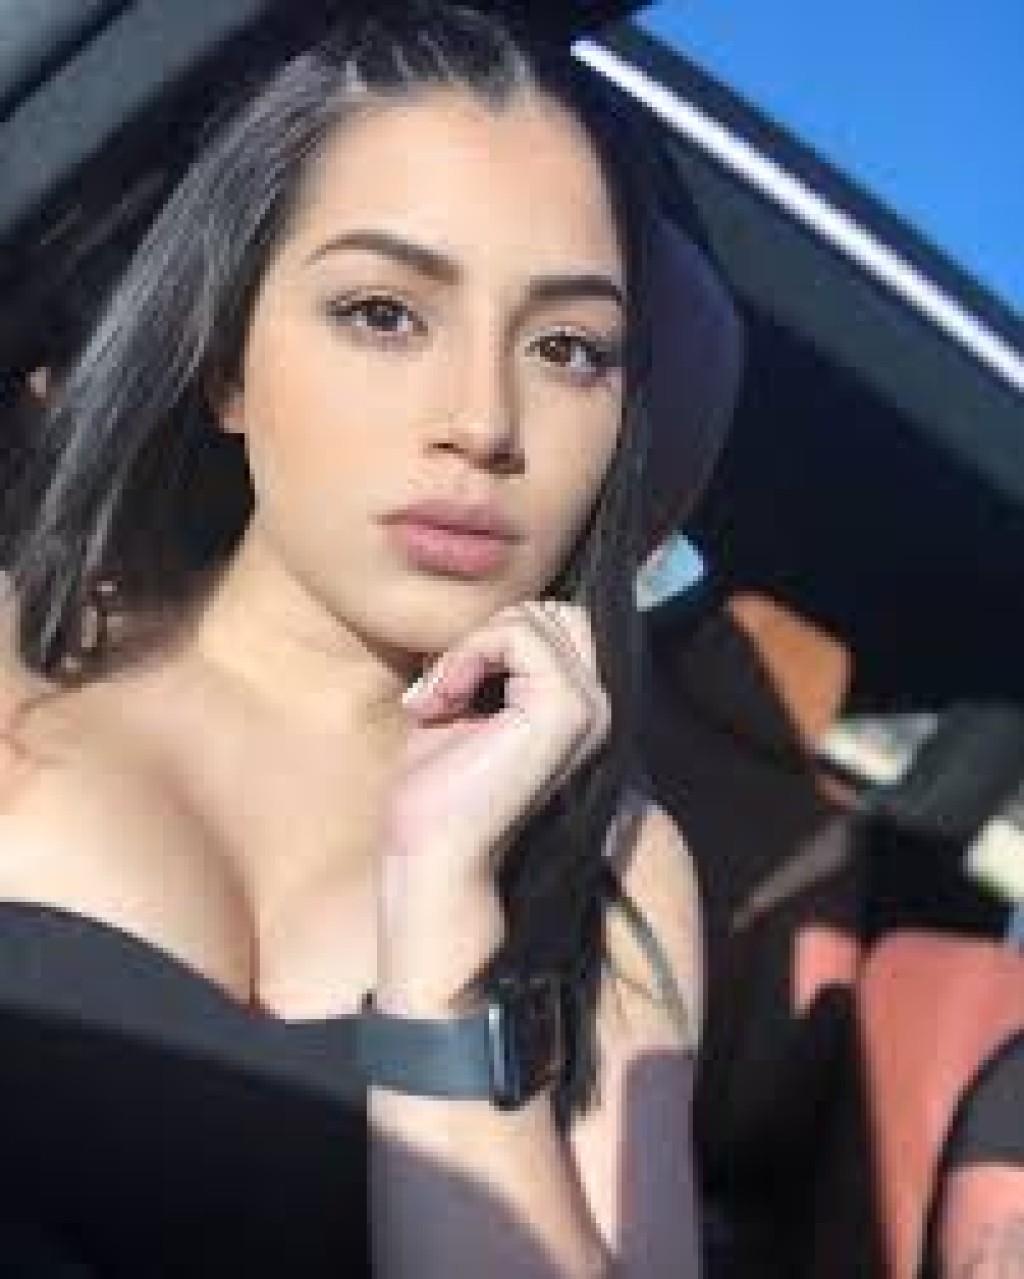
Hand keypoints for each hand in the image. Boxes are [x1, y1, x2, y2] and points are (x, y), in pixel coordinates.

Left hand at [376, 602, 610, 1010]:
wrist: (433, 852)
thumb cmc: (439, 788)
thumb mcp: (465, 702)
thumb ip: (488, 658)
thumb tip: (491, 607)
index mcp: (582, 706)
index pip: (557, 620)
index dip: (496, 637)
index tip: (448, 688)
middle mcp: (600, 705)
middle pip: (549, 610)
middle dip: (485, 635)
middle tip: (442, 692)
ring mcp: (591, 707)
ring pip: (531, 617)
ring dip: (467, 649)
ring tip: (440, 702)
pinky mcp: (567, 710)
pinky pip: (517, 635)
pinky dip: (466, 656)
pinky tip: (443, 704)